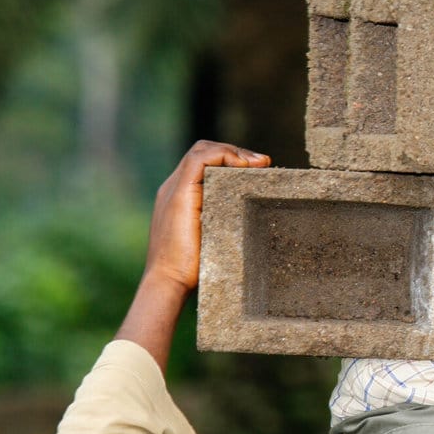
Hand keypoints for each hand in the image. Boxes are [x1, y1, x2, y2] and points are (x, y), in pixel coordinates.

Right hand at [145, 140, 269, 291]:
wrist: (169, 282)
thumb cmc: (194, 270)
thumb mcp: (214, 238)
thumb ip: (226, 222)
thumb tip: (257, 221)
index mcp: (182, 197)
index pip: (205, 163)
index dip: (231, 160)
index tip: (260, 169)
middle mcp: (174, 188)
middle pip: (204, 152)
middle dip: (236, 152)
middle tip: (264, 163)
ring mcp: (174, 189)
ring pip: (202, 151)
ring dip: (233, 152)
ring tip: (259, 163)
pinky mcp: (179, 194)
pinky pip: (199, 159)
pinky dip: (223, 155)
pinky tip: (244, 166)